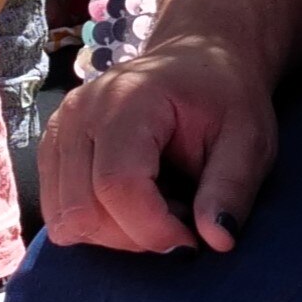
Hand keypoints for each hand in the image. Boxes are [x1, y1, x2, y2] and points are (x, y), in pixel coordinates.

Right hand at [44, 31, 271, 254]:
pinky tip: (132, 202)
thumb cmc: (223, 97)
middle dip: (136, 236)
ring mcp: (58, 132)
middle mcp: (80, 114)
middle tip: (178, 216)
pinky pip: (58, 215)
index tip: (192, 240)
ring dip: (115, 233)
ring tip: (156, 205)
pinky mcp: (52, 151)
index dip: (153, 229)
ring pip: (65, 221)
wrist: (197, 61)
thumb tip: (218, 240)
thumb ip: (232, 186)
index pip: (117, 185)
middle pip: (84, 212)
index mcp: (128, 99)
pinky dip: (97, 225)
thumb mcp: (249, 138)